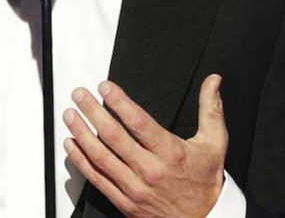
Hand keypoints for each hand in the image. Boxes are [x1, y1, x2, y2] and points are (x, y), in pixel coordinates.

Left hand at [63, 75, 227, 217]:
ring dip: (81, 134)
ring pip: (100, 158)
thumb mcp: (214, 143)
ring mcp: (135, 188)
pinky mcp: (125, 203)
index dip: (119, 102)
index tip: (104, 87)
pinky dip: (81, 161)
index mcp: (170, 153)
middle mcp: (150, 171)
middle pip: (113, 137)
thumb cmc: (206, 181)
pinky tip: (72, 145)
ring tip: (70, 115)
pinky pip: (97, 179)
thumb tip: (213, 81)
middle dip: (92, 112)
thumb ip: (210, 109)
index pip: (138, 122)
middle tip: (79, 95)